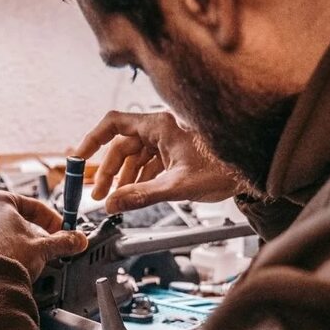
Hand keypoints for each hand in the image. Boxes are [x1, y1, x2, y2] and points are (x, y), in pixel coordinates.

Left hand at [0, 190, 87, 279]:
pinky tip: (8, 265)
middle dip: (33, 233)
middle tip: (47, 246)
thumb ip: (63, 241)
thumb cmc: (5, 259)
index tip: (61, 230)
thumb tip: (78, 239)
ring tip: (28, 258)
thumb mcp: (42, 247)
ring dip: (14, 243)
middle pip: (13, 219)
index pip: (32, 206)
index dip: (52, 220)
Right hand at [75, 111, 244, 213]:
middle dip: (108, 171)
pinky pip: (148, 164)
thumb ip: (141, 195)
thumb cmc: (223, 170)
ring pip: (134, 157)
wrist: (251, 172)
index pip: (113, 124)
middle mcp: (161, 130)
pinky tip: (134, 194)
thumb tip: (113, 204)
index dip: (92, 139)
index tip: (78, 157)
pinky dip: (138, 179)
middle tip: (100, 194)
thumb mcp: (177, 186)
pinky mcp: (175, 154)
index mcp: (159, 126)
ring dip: (122, 177)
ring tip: (113, 198)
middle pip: (122, 146)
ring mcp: (168, 142)